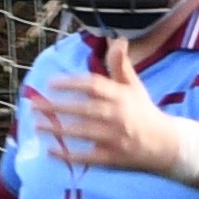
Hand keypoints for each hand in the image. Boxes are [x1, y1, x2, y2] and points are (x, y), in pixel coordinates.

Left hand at [28, 39, 184, 174]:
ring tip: (36, 125)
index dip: (71, 83)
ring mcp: (114, 138)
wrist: (165, 145)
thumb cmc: (142, 112)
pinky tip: (50, 151)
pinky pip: (86, 156)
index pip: (94, 85)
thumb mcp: (134, 87)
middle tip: (33, 104)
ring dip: (57, 129)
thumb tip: (119, 40)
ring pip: (82, 132)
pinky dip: (68, 155)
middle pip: (84, 109)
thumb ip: (120, 66)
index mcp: (121, 96)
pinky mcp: (111, 158)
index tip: (50, 83)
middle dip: (57, 106)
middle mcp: (118, 115)